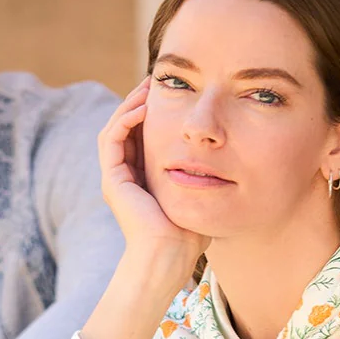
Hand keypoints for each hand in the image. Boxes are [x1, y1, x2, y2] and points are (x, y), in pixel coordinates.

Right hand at [98, 79, 207, 290]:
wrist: (169, 258)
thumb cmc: (188, 236)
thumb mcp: (199, 196)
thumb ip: (204, 179)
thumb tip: (228, 164)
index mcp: (142, 180)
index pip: (142, 136)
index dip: (154, 112)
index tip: (172, 93)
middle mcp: (125, 176)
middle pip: (126, 128)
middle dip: (140, 101)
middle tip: (157, 80)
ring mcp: (116, 178)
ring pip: (115, 128)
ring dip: (130, 104)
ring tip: (149, 87)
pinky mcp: (113, 180)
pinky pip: (112, 139)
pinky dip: (125, 120)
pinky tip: (144, 107)